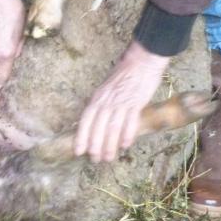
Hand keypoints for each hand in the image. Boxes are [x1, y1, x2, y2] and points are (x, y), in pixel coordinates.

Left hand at [74, 41, 170, 161]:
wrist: (141, 61)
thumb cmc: (124, 75)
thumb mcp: (106, 89)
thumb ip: (102, 104)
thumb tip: (97, 122)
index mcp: (97, 97)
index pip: (86, 119)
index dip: (81, 136)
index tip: (78, 151)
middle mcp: (107, 101)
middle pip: (98, 127)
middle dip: (95, 145)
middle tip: (96, 160)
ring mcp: (121, 102)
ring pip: (112, 127)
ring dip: (110, 145)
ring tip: (109, 158)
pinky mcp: (136, 102)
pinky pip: (130, 121)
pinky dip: (127, 134)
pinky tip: (126, 145)